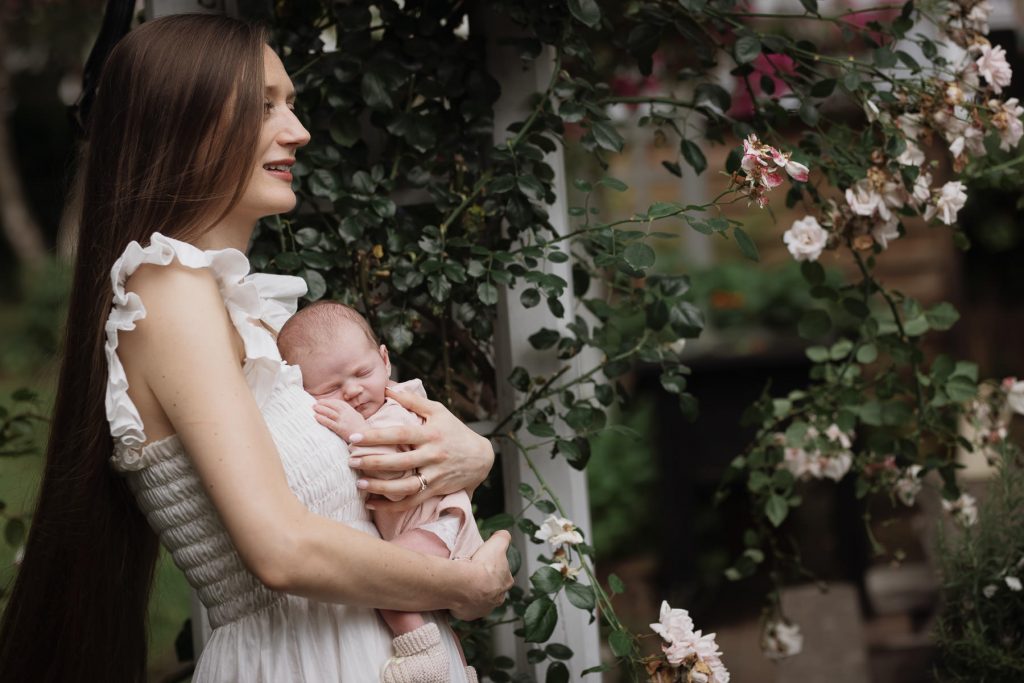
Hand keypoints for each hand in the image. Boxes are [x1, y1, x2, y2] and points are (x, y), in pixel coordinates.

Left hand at [313, 399, 366, 440]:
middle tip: (315, 404)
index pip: (338, 403)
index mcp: (350, 410)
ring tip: (314, 408)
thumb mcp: (357, 417)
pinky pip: (329, 422)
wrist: (366, 438)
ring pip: (329, 412)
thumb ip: (349, 413)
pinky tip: (316, 417)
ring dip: (320, 409)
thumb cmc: (361, 429)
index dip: (329, 401)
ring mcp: (343, 420)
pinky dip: (321, 419)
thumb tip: (342, 412)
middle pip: (332, 406)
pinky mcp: (341, 428)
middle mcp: (347, 414)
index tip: (322, 401)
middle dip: (323, 404)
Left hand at [348, 387, 493, 511]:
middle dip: (373, 463)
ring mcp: (435, 475)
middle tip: (351, 461)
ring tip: (359, 484)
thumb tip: (387, 388)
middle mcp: (433, 455)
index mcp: (431, 434)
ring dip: (381, 487)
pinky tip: (372, 504)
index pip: (400, 434)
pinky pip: (412, 501)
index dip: (377, 437)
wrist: (481, 457)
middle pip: (400, 462)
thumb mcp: (438, 411)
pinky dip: (391, 506)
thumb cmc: (454, 430)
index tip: (354, 438)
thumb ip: (412, 401)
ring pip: (405, 486)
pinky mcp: (436, 490)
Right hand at [450, 531, 513, 620]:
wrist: (465, 585)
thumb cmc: (483, 565)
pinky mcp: (469, 615)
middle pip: (492, 589)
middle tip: (472, 574)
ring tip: (462, 584)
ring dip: (472, 594)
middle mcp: (498, 599)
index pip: (502, 574)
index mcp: (506, 582)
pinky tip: (456, 593)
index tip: (483, 564)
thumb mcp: (497, 543)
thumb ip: (503, 537)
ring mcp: (483, 609)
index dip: (493, 569)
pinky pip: (465, 608)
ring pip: (479, 600)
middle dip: (484, 583)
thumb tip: (503, 535)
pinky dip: (461, 602)